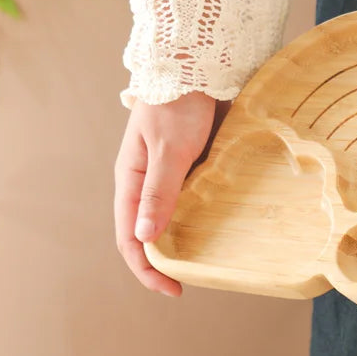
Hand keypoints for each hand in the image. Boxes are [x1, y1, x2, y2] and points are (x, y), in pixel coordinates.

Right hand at [114, 91, 218, 296]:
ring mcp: (174, 175)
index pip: (130, 237)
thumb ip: (158, 192)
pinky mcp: (197, 165)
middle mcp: (149, 183)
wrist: (199, 66)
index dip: (147, 268)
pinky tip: (226, 228)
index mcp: (131, 181)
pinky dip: (206, 217)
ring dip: (189, 240)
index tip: (173, 289)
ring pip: (176, 218)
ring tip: (212, 260)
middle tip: (197, 279)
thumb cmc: (176, 105)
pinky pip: (197, 199)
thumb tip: (145, 237)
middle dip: (168, 260)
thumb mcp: (167, 151)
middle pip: (151, 232)